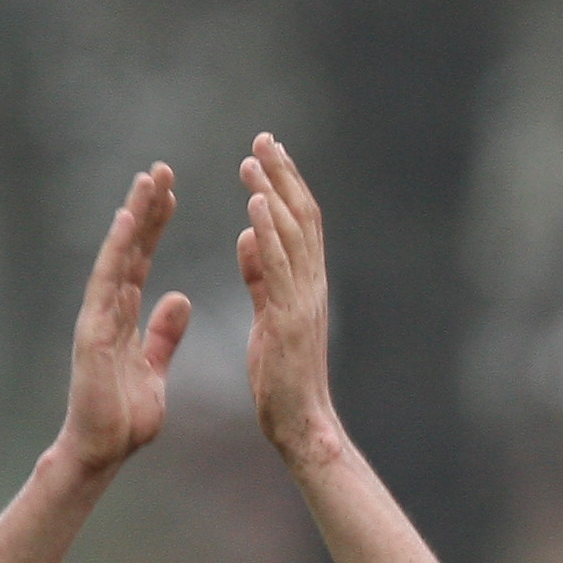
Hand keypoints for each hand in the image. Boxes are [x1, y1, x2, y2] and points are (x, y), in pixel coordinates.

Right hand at [58, 164, 190, 479]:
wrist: (103, 450)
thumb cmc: (124, 415)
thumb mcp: (154, 367)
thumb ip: (164, 333)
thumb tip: (179, 299)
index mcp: (123, 314)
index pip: (142, 258)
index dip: (156, 225)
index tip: (171, 191)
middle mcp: (107, 307)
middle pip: (130, 248)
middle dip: (145, 209)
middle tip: (162, 169)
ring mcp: (97, 316)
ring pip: (117, 256)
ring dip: (132, 217)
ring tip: (148, 180)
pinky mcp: (92, 332)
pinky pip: (106, 285)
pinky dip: (117, 253)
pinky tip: (129, 223)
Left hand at [237, 134, 345, 464]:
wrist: (301, 424)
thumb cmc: (284, 379)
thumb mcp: (269, 316)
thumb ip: (261, 275)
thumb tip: (249, 235)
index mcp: (306, 286)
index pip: (300, 225)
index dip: (285, 185)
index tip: (266, 151)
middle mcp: (314, 287)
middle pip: (304, 219)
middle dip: (283, 176)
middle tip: (263, 138)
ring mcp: (306, 302)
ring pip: (294, 236)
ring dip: (274, 194)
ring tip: (254, 160)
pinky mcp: (291, 319)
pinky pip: (280, 267)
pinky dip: (270, 232)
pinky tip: (256, 204)